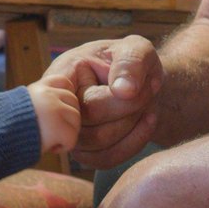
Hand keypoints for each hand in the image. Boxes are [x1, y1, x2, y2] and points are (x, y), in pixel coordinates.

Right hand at [28, 75, 80, 158]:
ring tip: (47, 139)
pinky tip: (47, 147)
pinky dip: (62, 147)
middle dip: (66, 120)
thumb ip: (41, 102)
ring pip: (76, 121)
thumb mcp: (24, 105)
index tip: (55, 112)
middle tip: (50, 131)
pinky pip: (71, 139)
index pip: (64, 83)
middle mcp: (48, 95)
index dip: (64, 98)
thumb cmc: (6, 127)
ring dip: (65, 134)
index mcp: (39, 87)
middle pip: (74, 104)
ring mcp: (54, 109)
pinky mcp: (58, 127)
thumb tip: (61, 108)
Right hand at [43, 36, 162, 168]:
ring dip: (133, 122)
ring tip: (146, 101)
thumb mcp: (137, 49)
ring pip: (100, 141)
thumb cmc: (133, 63)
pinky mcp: (85, 153)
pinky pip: (108, 158)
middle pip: (90, 118)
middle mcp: (59, 105)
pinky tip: (148, 120)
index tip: (132, 86)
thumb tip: (123, 91)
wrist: (141, 84)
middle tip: (148, 88)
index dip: (99, 98)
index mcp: (63, 73)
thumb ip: (130, 61)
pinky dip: (136, 141)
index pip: (67, 97)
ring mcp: (69, 132)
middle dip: (130, 105)